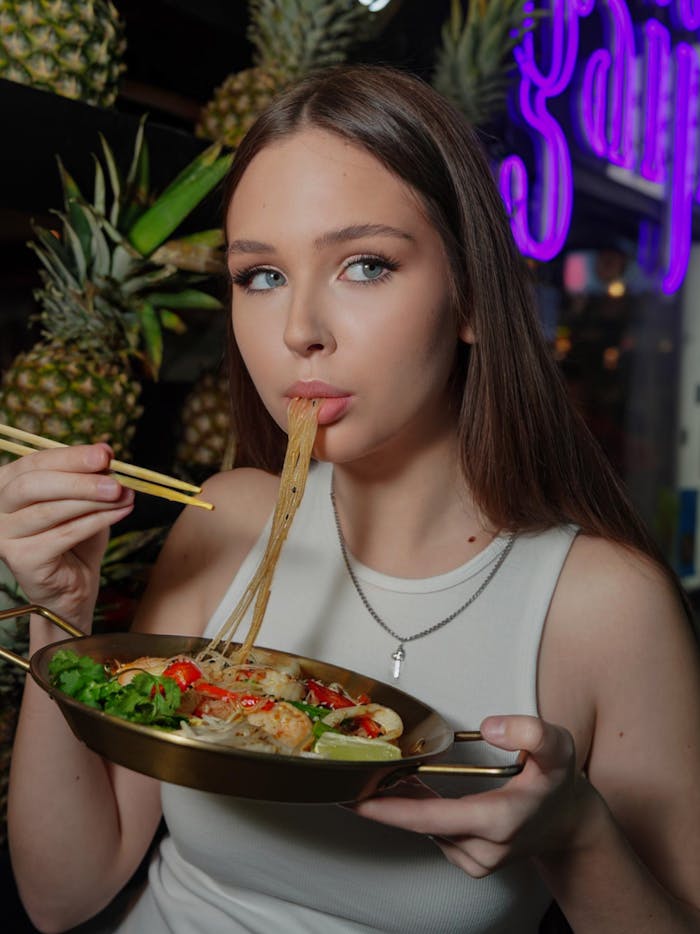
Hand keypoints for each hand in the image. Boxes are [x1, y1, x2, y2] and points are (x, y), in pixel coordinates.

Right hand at [0, 443, 133, 628]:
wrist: (75, 583)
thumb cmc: (77, 536)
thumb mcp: (85, 499)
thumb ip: (90, 477)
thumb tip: (105, 453)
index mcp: (7, 485)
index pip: (36, 462)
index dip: (72, 457)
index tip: (106, 454)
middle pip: (33, 485)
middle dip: (79, 480)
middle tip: (115, 481)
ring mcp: (5, 535)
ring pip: (50, 511)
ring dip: (92, 501)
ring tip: (124, 495)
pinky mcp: (21, 559)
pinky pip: (63, 535)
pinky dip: (96, 521)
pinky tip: (120, 512)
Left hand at [355, 715, 588, 877]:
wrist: (570, 823)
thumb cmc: (558, 783)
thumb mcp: (557, 748)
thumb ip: (530, 732)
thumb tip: (490, 727)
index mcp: (497, 822)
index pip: (430, 818)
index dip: (388, 810)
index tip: (354, 799)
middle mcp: (483, 849)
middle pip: (418, 823)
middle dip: (381, 802)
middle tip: (351, 775)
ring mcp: (477, 860)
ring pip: (425, 827)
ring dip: (402, 802)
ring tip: (380, 772)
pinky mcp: (471, 861)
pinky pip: (435, 832)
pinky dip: (419, 811)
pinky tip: (412, 789)